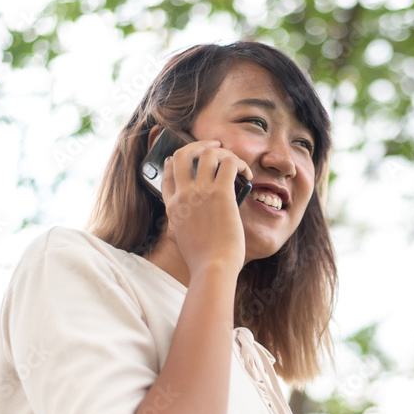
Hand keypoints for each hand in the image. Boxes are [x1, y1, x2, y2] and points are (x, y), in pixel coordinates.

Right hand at [159, 140, 253, 276]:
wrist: (212, 268)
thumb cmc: (205, 261)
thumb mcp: (184, 241)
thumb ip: (184, 227)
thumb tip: (194, 222)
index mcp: (172, 208)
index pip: (166, 176)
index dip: (173, 162)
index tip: (180, 158)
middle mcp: (183, 195)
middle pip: (182, 155)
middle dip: (198, 145)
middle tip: (214, 147)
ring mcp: (200, 192)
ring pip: (207, 154)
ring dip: (224, 153)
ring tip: (235, 161)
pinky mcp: (220, 193)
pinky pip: (230, 164)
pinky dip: (240, 163)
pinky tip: (247, 173)